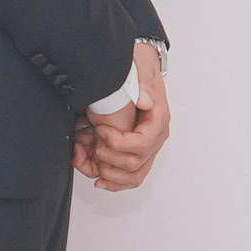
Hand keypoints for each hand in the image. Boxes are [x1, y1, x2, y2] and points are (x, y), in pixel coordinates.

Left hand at [74, 40, 169, 188]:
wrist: (138, 68)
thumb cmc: (140, 69)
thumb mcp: (141, 69)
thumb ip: (144, 85)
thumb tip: (145, 102)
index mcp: (158, 120)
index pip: (142, 144)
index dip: (118, 143)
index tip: (100, 130)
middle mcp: (155, 137)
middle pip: (136, 163)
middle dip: (109, 156)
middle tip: (93, 140)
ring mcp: (147, 147)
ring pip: (134, 176)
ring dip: (110, 173)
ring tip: (92, 159)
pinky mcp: (137, 153)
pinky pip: (130, 177)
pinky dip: (114, 182)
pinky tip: (99, 179)